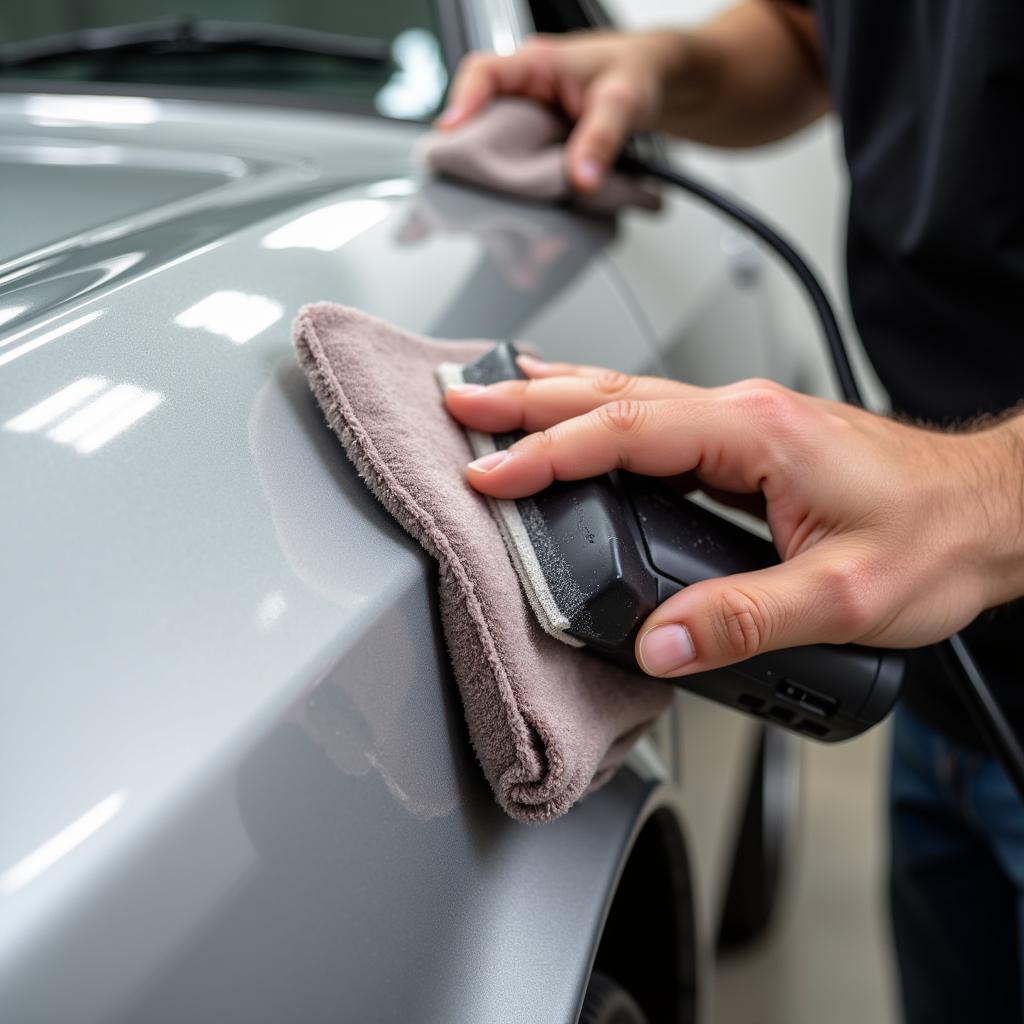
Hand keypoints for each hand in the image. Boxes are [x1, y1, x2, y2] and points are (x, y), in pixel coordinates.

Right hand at [437, 31, 679, 192]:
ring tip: (498, 200)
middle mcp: (525, 89)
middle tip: (469, 183)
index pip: (484, 72)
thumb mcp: (624, 103)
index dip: (463, 101)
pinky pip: (519, 160)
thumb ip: (603, 139)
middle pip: (481, 117)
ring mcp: (529, 116)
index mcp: (537, 64)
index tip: (452, 133)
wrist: (654, 80)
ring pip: (498, 143)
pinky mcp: (537, 140)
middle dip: (475, 152)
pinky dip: (520, 182)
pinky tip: (527, 201)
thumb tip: (582, 178)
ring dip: (499, 172)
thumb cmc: (636, 73)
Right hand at [445, 359, 1023, 677]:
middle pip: (611, 393)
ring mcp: (742, 421)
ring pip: (627, 395)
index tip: (492, 475)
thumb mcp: (845, 598)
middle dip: (528, 398)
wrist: (991, 511)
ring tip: (495, 398)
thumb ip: (744, 620)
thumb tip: (660, 642)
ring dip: (555, 396)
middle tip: (460, 401)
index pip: (625, 431)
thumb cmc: (936, 538)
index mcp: (756, 434)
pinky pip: (652, 416)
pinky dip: (597, 412)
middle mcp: (742, 414)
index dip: (549, 454)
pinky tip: (578, 420)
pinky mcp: (745, 439)